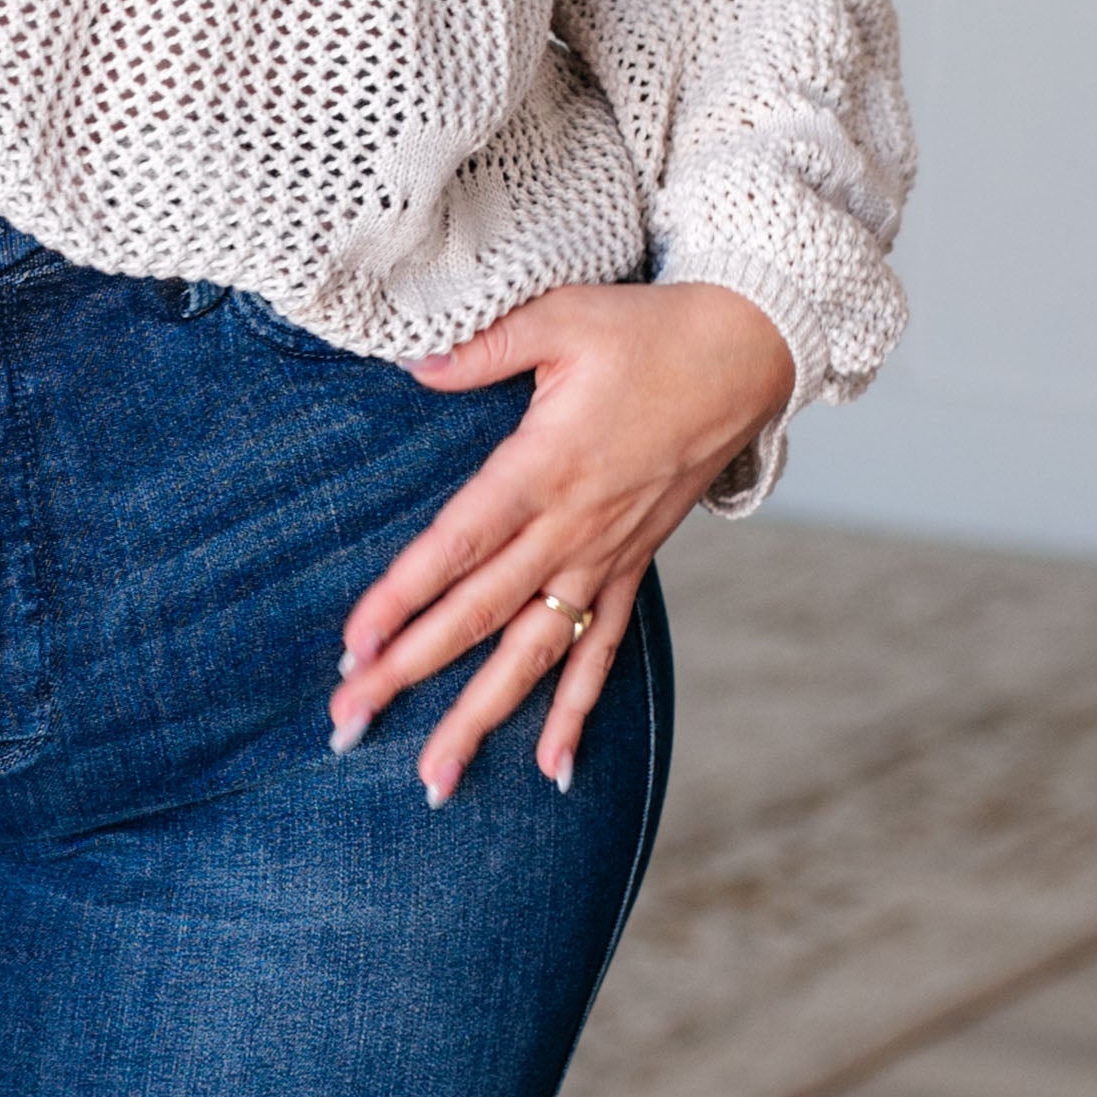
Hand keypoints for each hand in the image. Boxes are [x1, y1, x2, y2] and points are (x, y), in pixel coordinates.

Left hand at [329, 280, 794, 804]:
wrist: (749, 353)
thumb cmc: (649, 330)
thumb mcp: (562, 316)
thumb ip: (484, 347)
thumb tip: (416, 366)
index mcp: (546, 465)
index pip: (459, 544)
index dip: (404, 596)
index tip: (353, 644)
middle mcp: (574, 527)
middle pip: (479, 614)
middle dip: (410, 672)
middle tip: (347, 723)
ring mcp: (606, 556)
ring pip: (533, 654)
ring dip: (480, 718)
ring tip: (433, 780)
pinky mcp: (633, 567)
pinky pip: (601, 652)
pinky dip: (575, 712)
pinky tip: (551, 770)